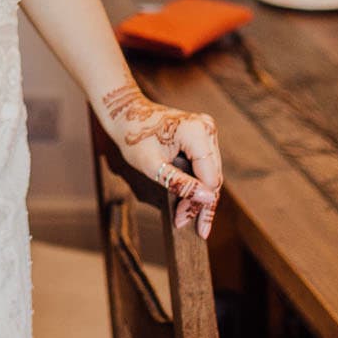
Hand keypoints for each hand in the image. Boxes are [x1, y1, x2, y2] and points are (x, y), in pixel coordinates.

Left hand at [98, 83, 222, 238]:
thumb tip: (207, 199)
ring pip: (210, 174)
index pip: (209, 179)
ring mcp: (206, 131)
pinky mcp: (202, 135)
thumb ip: (180, 182)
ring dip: (197, 196)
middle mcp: (207, 129)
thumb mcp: (152, 165)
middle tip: (183, 224)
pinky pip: (204, 165)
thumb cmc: (134, 137)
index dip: (198, 204)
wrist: (125, 114)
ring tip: (182, 216)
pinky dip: (195, 183)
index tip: (183, 222)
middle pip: (212, 177)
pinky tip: (186, 200)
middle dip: (198, 203)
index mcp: (198, 133)